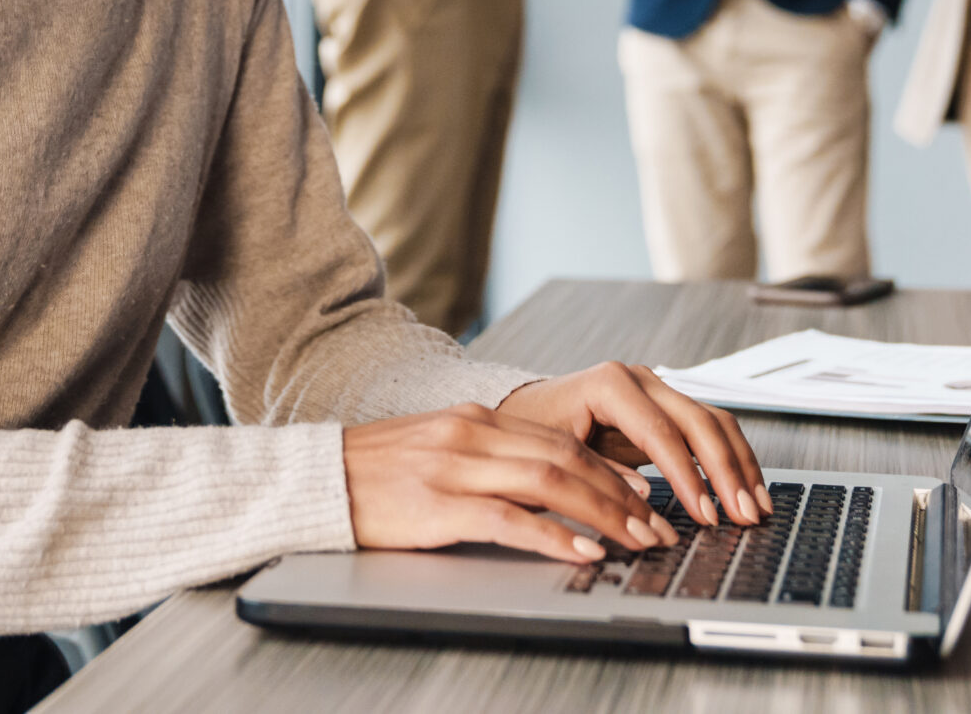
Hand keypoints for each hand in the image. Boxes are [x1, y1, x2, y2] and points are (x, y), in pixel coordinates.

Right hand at [341, 401, 674, 562]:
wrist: (314, 480)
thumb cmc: (373, 474)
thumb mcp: (436, 449)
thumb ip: (486, 458)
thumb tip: (541, 484)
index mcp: (474, 420)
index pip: (560, 440)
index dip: (609, 468)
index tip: (643, 494)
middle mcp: (471, 435)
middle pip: (567, 459)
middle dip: (620, 495)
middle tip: (656, 525)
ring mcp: (455, 468)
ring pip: (550, 483)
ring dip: (603, 514)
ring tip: (635, 540)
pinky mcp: (437, 506)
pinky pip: (509, 520)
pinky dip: (553, 536)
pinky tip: (582, 551)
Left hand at [500, 362, 769, 529]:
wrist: (527, 410)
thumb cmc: (534, 431)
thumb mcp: (555, 454)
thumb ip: (599, 474)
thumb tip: (646, 499)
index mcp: (610, 384)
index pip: (661, 432)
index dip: (688, 476)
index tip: (706, 514)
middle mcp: (640, 380)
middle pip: (699, 422)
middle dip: (726, 472)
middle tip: (742, 515)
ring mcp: (658, 390)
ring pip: (714, 422)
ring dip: (739, 466)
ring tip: (755, 508)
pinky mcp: (667, 408)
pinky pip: (709, 430)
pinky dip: (731, 460)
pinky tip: (744, 490)